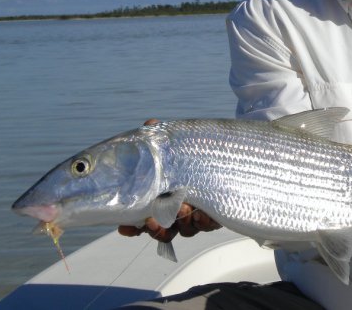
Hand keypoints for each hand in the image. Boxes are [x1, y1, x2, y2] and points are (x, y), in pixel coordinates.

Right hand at [117, 119, 220, 242]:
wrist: (226, 152)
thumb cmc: (193, 152)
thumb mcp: (175, 144)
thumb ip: (160, 139)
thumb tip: (150, 123)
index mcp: (162, 200)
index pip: (143, 218)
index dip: (133, 226)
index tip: (124, 228)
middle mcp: (177, 211)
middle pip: (163, 229)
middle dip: (156, 228)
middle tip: (152, 221)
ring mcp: (196, 215)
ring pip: (186, 229)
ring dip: (182, 223)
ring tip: (182, 210)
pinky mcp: (216, 214)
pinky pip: (209, 224)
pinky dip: (205, 222)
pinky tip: (203, 215)